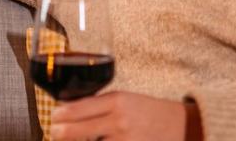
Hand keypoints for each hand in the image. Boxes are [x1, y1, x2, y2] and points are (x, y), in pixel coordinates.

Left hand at [50, 91, 195, 140]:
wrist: (182, 126)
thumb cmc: (151, 112)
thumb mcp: (127, 100)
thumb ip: (102, 105)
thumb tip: (70, 110)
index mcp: (117, 101)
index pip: (79, 108)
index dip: (60, 114)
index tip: (53, 116)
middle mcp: (119, 121)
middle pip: (77, 130)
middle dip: (60, 134)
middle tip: (54, 133)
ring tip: (65, 140)